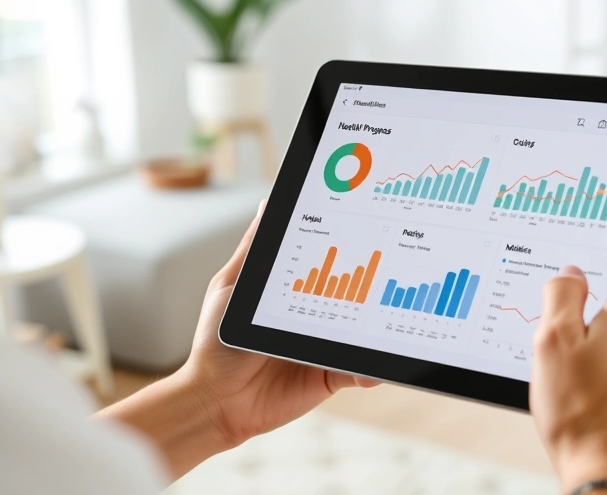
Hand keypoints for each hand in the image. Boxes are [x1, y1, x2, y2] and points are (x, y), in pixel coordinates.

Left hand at [179, 201, 376, 449]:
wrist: (215, 401)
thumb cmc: (217, 343)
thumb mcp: (232, 287)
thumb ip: (255, 251)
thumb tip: (268, 205)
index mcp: (294, 288)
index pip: (326, 262)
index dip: (346, 247)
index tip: (367, 228)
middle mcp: (314, 313)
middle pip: (352, 293)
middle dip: (372, 283)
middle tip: (391, 269)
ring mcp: (325, 343)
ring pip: (362, 330)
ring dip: (378, 326)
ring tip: (390, 317)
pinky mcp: (331, 374)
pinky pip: (359, 369)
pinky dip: (371, 368)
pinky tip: (373, 365)